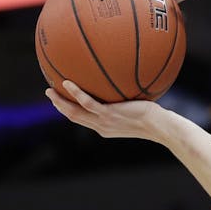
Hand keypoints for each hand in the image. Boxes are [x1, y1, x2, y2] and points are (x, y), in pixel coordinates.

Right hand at [45, 81, 164, 139]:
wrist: (160, 127)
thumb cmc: (154, 118)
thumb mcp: (137, 111)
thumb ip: (127, 102)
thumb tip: (128, 86)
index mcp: (105, 127)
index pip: (83, 119)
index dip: (70, 110)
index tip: (62, 100)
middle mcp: (101, 127)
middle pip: (73, 116)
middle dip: (59, 106)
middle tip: (49, 93)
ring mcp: (104, 122)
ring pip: (75, 113)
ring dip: (60, 102)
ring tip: (50, 90)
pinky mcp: (109, 115)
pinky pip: (87, 103)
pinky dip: (75, 93)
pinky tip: (67, 82)